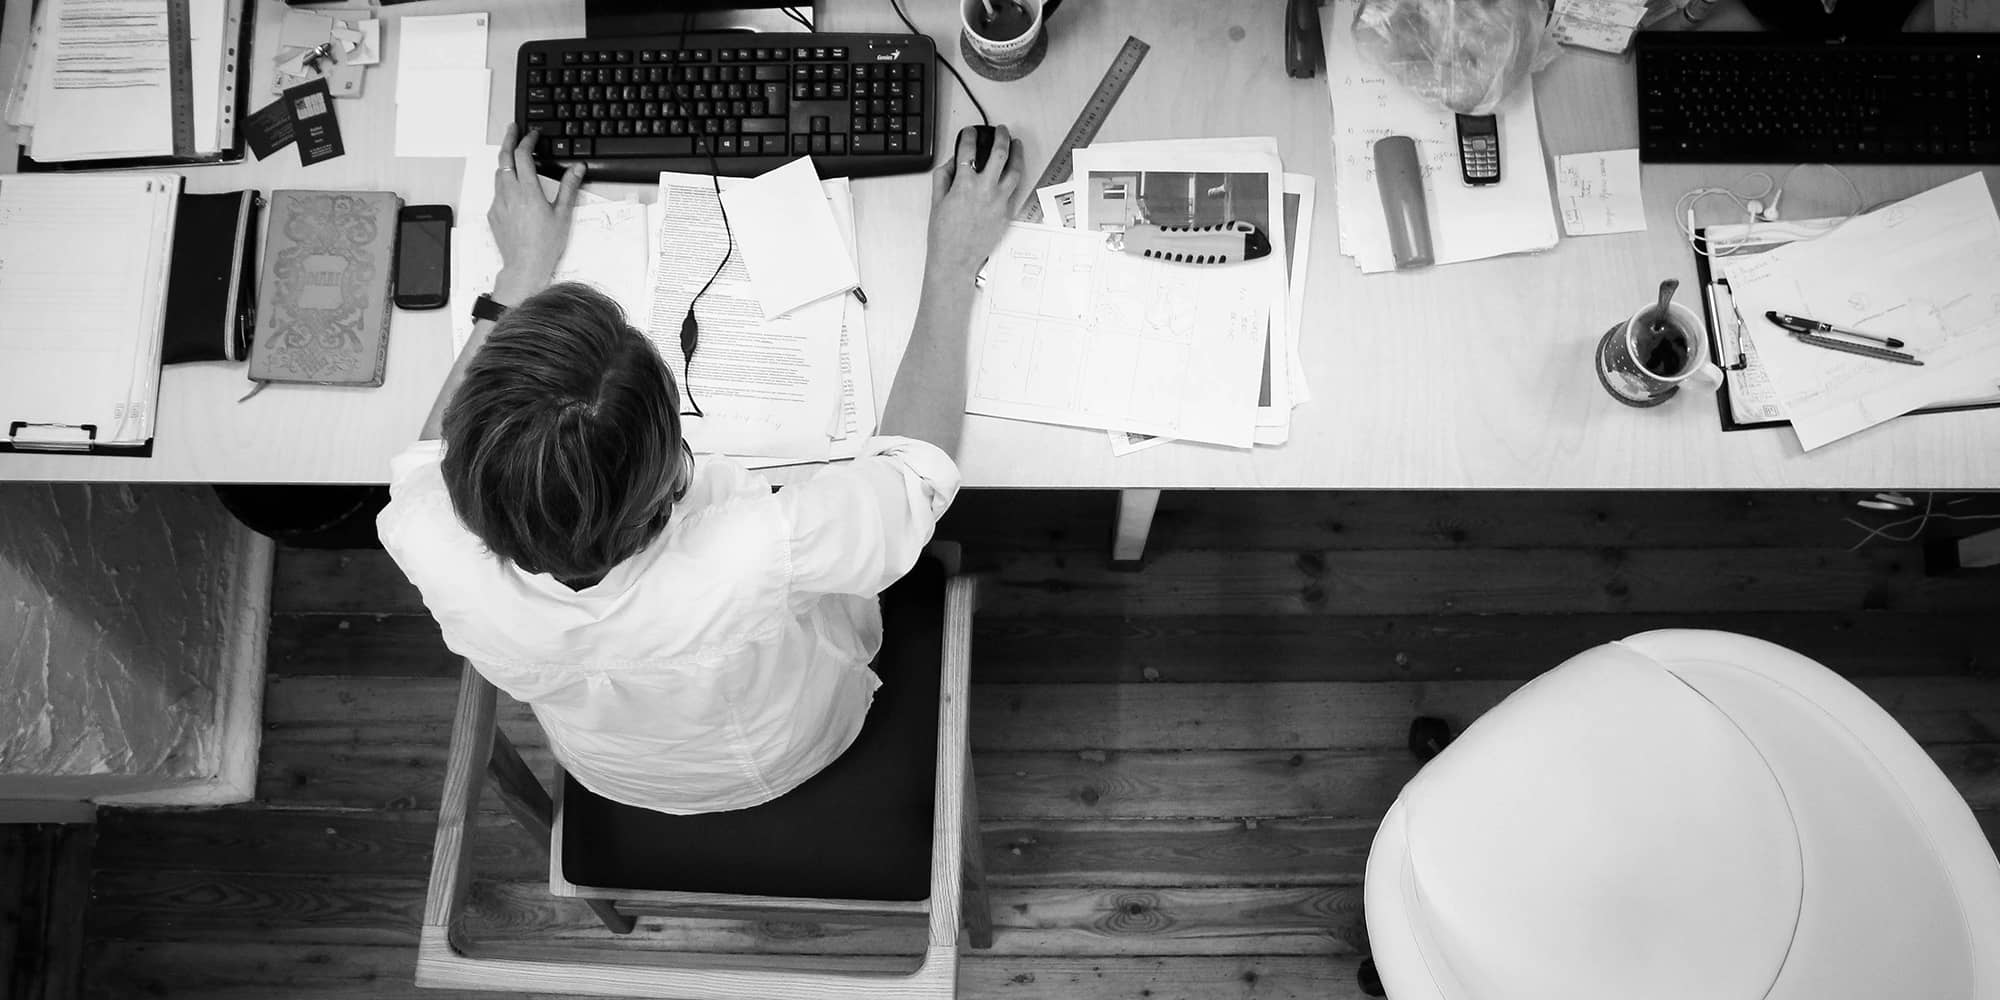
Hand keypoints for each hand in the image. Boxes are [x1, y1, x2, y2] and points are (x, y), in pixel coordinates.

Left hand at [488, 123, 584, 303]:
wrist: (524, 266)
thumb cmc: (545, 244)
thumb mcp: (563, 214)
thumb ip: (569, 187)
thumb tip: (577, 168)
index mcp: (528, 191)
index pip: (522, 155)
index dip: (527, 140)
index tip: (532, 135)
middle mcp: (509, 193)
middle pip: (504, 158)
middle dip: (508, 139)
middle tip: (513, 129)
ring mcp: (498, 203)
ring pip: (498, 174)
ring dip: (506, 162)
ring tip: (514, 158)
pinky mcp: (493, 214)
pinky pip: (497, 192)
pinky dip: (504, 184)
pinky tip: (515, 191)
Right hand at [925, 124, 1025, 279]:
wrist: (955, 259)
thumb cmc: (944, 235)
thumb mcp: (936, 201)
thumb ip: (944, 176)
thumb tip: (953, 162)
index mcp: (964, 184)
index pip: (968, 150)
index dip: (969, 136)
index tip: (970, 132)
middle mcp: (984, 190)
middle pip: (999, 154)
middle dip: (1001, 137)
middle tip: (1001, 130)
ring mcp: (999, 201)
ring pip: (1015, 170)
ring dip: (1017, 153)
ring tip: (1017, 144)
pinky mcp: (1007, 213)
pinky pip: (1015, 190)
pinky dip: (1015, 177)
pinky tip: (1015, 170)